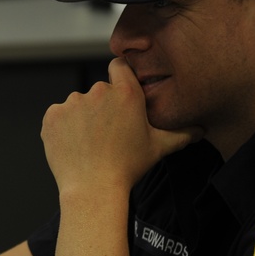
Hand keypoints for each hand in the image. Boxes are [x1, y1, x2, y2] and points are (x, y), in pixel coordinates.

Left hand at [41, 58, 200, 195]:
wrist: (92, 189)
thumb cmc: (128, 168)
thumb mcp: (159, 148)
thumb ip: (181, 134)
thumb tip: (201, 130)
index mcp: (126, 93)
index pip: (119, 66)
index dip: (118, 77)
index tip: (118, 93)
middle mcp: (98, 92)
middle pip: (98, 91)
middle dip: (101, 107)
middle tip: (106, 134)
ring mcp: (72, 103)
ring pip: (77, 104)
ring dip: (81, 118)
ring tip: (89, 143)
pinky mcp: (52, 116)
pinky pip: (58, 116)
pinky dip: (62, 128)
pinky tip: (73, 145)